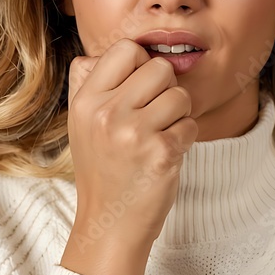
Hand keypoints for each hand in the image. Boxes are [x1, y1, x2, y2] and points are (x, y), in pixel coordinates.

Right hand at [59, 38, 197, 274]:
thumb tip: (130, 50)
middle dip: (166, 89)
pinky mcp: (161, 153)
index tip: (140, 88)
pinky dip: (186, 138)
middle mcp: (107, 113)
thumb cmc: (103, 169)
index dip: (141, 64)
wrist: (110, 224)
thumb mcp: (83, 123)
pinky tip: (166, 154)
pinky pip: (191, 124)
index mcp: (85, 101)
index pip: (126, 49)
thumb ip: (95, 82)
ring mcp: (134, 134)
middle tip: (154, 116)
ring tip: (160, 135)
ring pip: (180, 95)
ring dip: (179, 115)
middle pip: (159, 68)